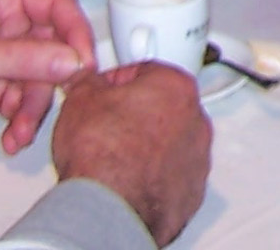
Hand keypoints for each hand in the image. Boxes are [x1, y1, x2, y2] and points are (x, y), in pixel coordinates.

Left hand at [0, 0, 93, 152]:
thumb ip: (26, 57)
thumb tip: (73, 60)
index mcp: (0, 0)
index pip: (55, 7)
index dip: (75, 32)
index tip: (85, 61)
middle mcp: (3, 28)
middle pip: (51, 49)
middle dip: (54, 80)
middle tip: (59, 100)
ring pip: (37, 82)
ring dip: (33, 108)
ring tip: (19, 130)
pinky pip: (18, 105)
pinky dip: (18, 122)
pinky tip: (9, 137)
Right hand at [51, 61, 212, 247]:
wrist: (110, 207)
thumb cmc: (103, 154)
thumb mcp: (81, 99)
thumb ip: (87, 82)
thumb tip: (84, 81)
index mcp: (176, 86)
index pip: (144, 72)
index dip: (116, 83)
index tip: (101, 93)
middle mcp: (196, 118)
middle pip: (162, 106)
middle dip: (134, 115)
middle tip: (105, 127)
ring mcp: (198, 156)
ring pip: (170, 141)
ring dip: (146, 146)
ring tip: (113, 158)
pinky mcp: (192, 189)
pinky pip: (170, 174)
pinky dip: (152, 176)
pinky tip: (127, 181)